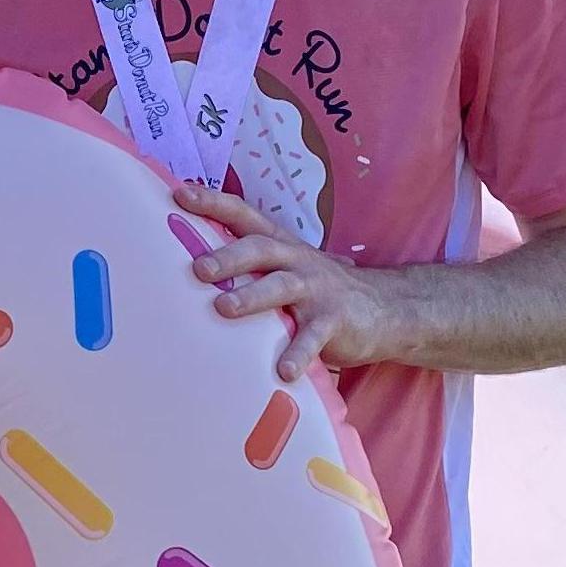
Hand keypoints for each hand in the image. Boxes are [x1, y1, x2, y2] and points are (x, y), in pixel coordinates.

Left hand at [174, 182, 391, 382]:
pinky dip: (298, 354)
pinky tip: (282, 371)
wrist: (386, 308)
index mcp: (280, 245)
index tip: (180, 196)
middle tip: (198, 268)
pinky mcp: (334, 321)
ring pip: (281, 288)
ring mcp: (316, 290)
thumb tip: (191, 266)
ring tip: (224, 309)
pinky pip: (313, 338)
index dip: (213, 203)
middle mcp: (296, 261)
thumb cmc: (319, 289)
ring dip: (252, 297)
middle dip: (227, 256)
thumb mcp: (287, 270)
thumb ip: (252, 267)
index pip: (244, 215)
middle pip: (260, 249)